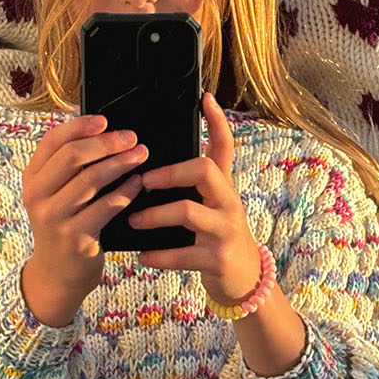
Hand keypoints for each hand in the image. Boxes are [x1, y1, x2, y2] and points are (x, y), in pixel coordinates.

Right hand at [20, 114, 146, 323]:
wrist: (60, 273)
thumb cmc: (66, 226)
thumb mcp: (56, 195)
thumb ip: (69, 168)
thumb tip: (103, 133)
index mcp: (32, 179)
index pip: (53, 141)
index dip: (80, 126)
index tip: (105, 121)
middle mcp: (37, 196)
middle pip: (73, 156)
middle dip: (106, 143)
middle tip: (132, 138)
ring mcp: (54, 218)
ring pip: (91, 180)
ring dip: (120, 163)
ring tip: (141, 155)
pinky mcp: (75, 237)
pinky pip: (106, 207)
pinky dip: (125, 191)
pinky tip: (138, 183)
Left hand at [132, 93, 263, 303]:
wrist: (244, 279)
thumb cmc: (219, 237)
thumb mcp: (215, 205)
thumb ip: (195, 184)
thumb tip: (157, 161)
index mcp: (224, 187)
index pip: (225, 148)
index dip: (217, 122)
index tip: (204, 98)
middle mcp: (228, 203)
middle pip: (204, 171)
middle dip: (169, 173)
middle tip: (142, 180)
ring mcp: (225, 231)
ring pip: (187, 212)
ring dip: (155, 214)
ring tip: (134, 220)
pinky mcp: (219, 259)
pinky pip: (182, 254)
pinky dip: (158, 255)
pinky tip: (142, 254)